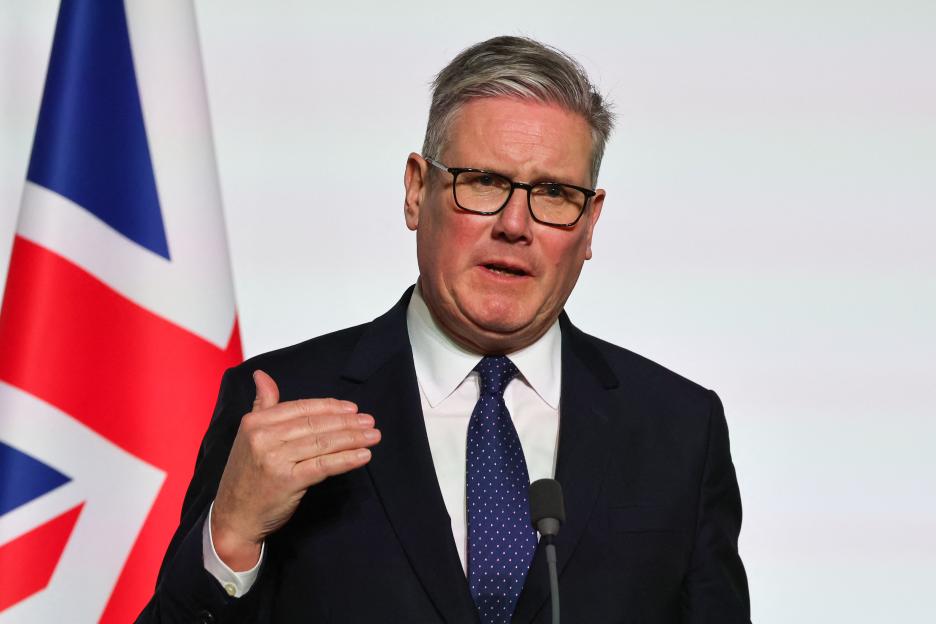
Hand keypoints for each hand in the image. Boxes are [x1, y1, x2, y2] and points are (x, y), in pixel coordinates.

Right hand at [211, 369, 379, 569]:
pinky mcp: (287, 480)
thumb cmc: (247, 476)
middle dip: (347, 422)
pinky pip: (324, 465)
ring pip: (323, 443)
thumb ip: (262, 405)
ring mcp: (275, 458)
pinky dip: (347, 459)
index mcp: (256, 422)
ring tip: (373, 436)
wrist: (234, 517)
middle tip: (370, 421)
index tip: (352, 409)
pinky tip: (363, 456)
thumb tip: (261, 375)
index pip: (301, 408)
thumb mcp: (248, 436)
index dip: (330, 407)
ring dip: (353, 438)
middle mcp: (264, 437)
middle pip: (315, 424)